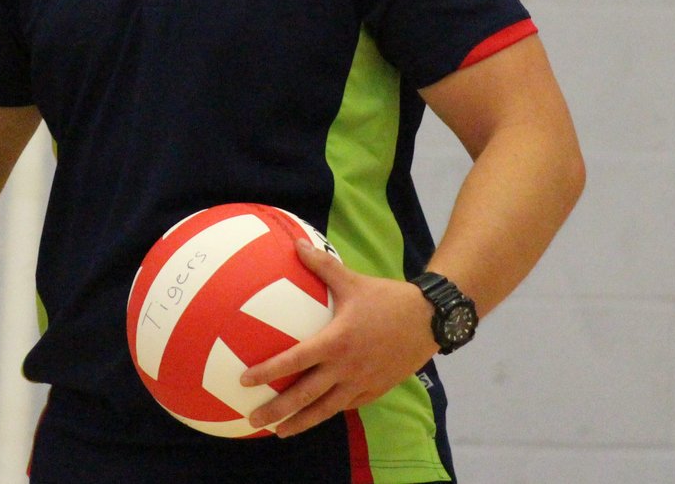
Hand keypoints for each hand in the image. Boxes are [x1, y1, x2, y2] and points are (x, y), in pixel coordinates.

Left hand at [240, 240, 438, 437]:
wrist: (429, 319)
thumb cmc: (388, 298)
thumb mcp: (353, 280)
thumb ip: (322, 265)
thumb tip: (296, 244)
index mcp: (336, 341)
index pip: (295, 361)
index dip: (268, 372)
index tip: (245, 380)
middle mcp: (346, 367)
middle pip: (305, 396)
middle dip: (277, 410)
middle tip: (253, 420)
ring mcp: (362, 383)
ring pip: (326, 410)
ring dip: (300, 422)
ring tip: (280, 431)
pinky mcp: (376, 390)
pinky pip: (347, 406)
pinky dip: (328, 412)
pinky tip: (315, 416)